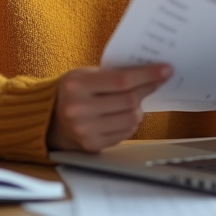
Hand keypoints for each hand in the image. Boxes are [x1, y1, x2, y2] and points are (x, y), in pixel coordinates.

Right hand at [47, 64, 172, 152]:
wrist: (49, 118)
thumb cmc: (73, 91)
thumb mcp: (86, 74)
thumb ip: (114, 74)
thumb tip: (151, 72)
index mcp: (77, 85)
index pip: (122, 80)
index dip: (148, 75)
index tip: (166, 70)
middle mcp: (78, 109)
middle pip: (129, 101)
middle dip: (147, 90)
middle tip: (157, 82)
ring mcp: (85, 130)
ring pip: (131, 119)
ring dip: (139, 108)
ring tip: (134, 101)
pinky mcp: (92, 145)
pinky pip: (125, 134)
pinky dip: (131, 123)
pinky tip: (124, 115)